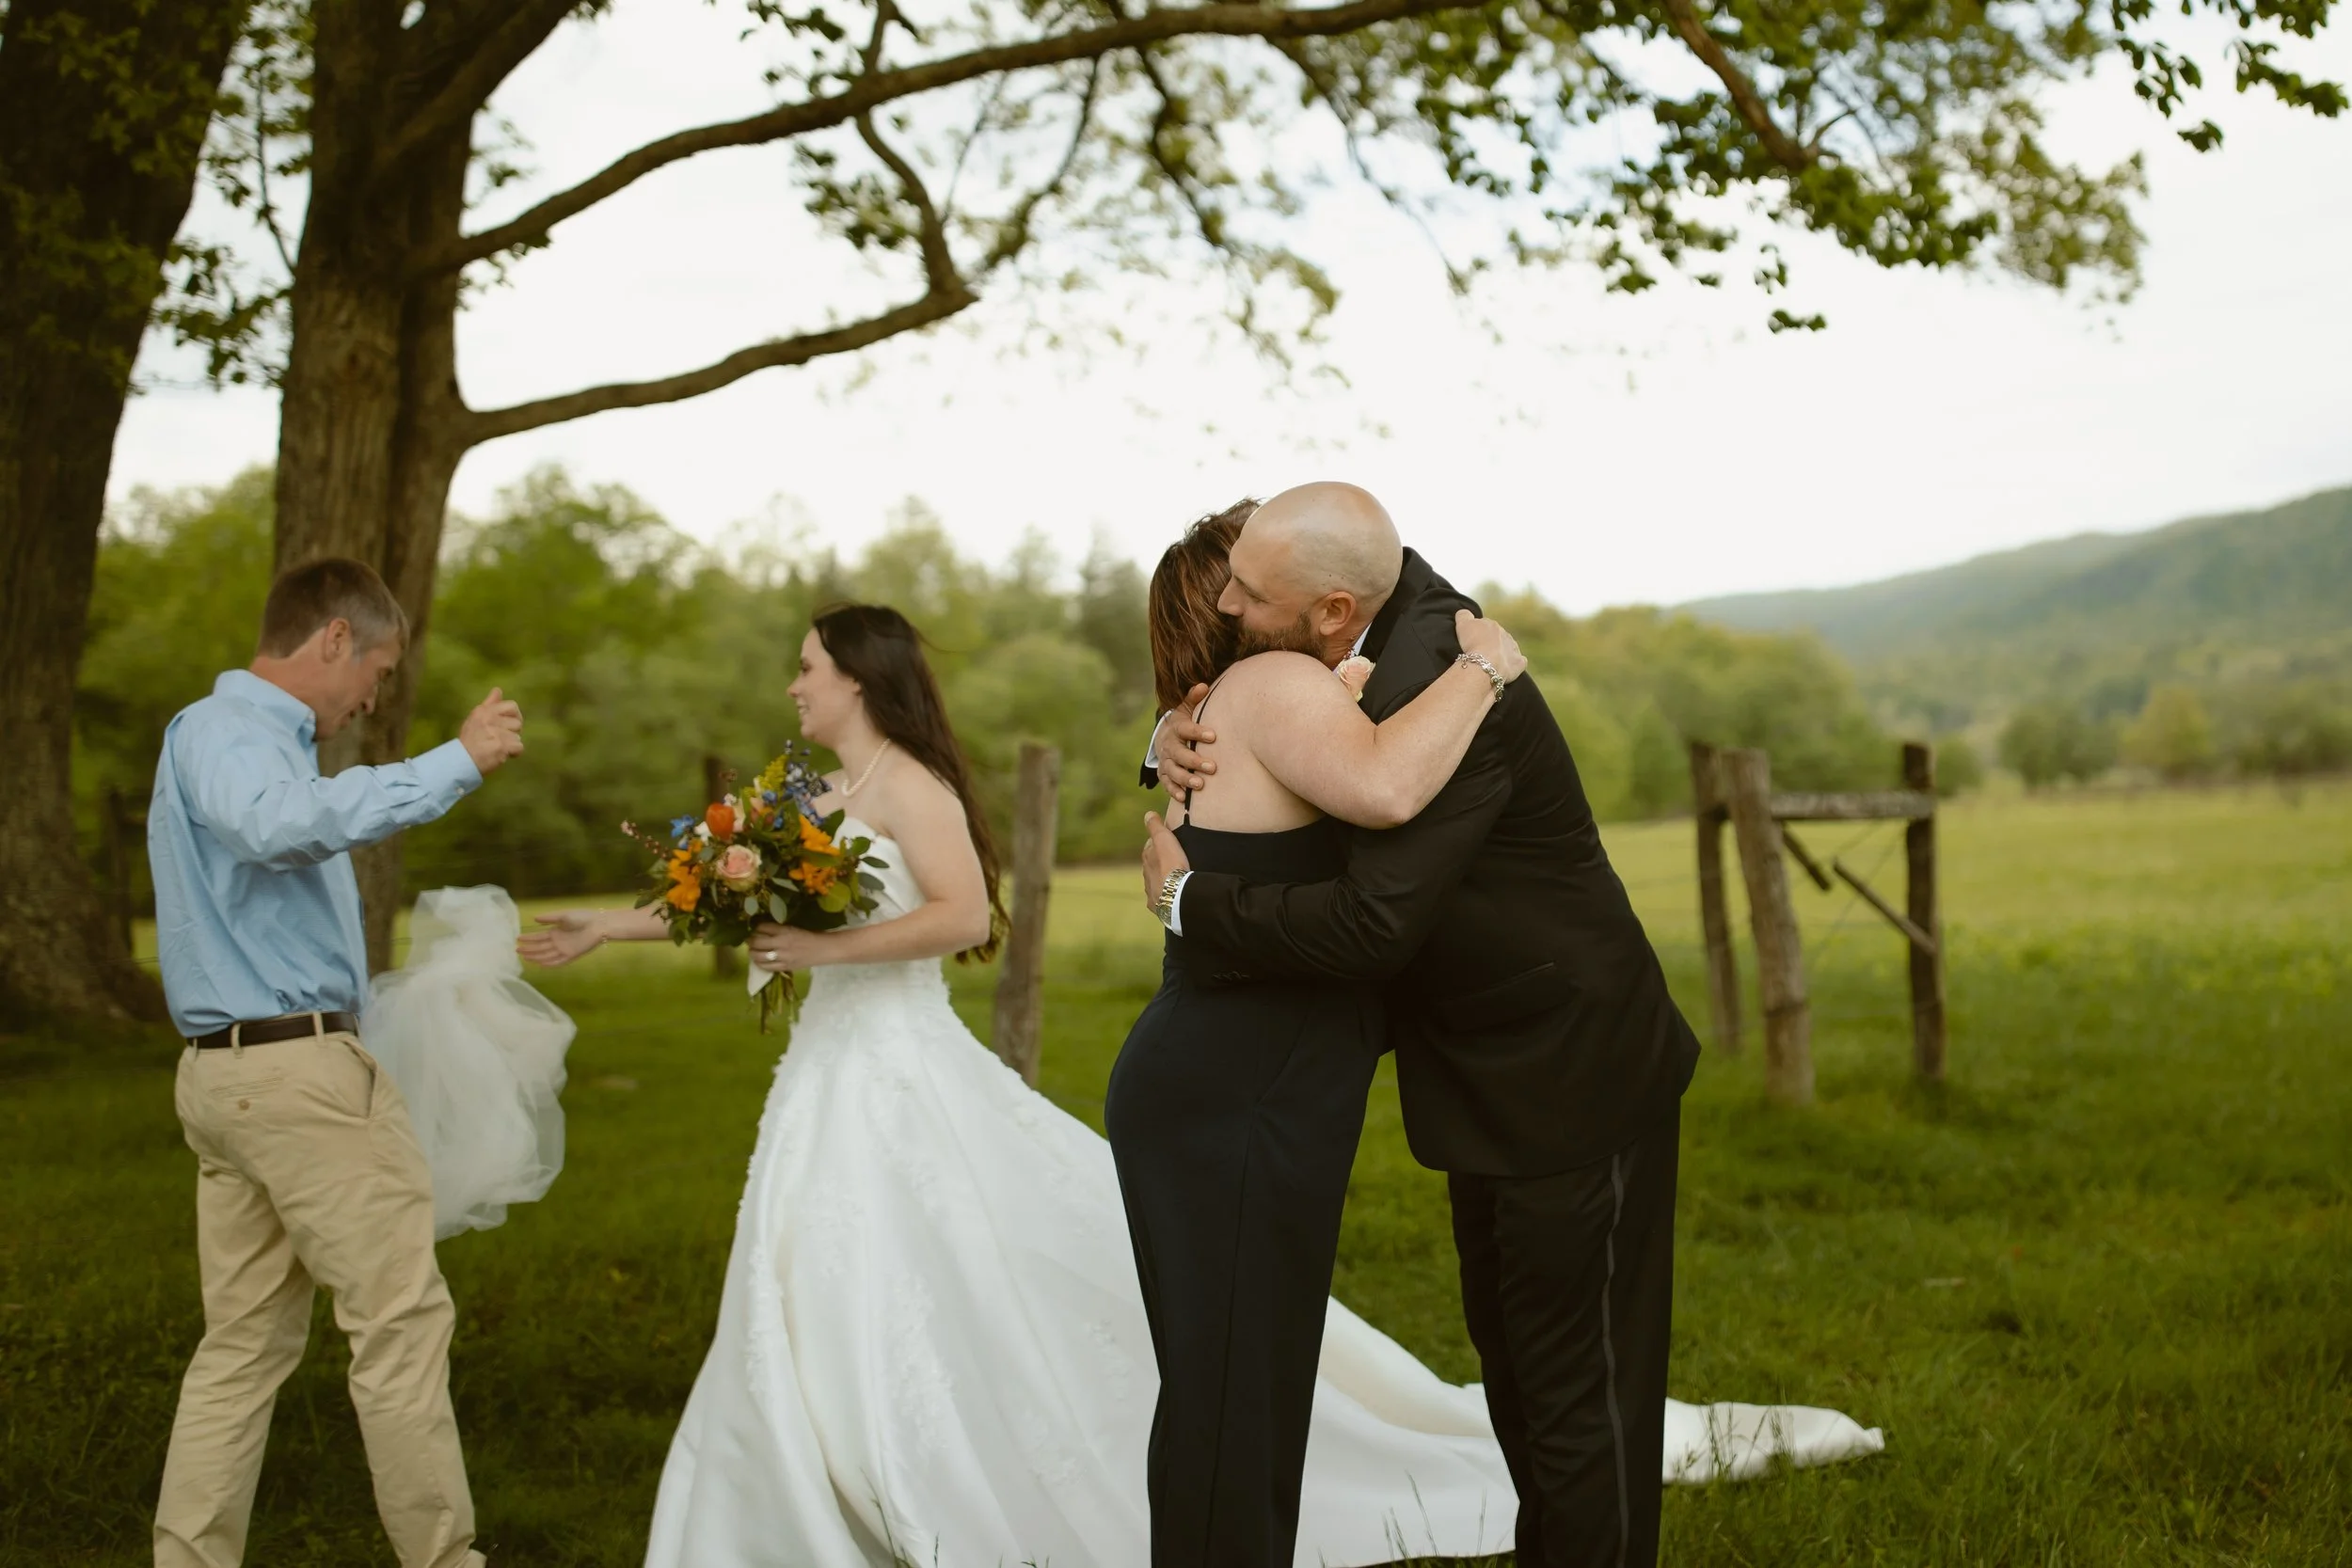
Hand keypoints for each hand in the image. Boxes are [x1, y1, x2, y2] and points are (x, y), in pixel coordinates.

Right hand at [460, 687, 525, 774]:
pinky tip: (501, 755)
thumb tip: (498, 690)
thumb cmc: (470, 741)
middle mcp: (489, 719)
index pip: (512, 706)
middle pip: (517, 723)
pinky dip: (513, 754)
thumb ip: (489, 704)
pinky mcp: (501, 745)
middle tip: (499, 740)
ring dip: (511, 744)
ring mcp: (495, 732)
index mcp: (484, 711)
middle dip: (512, 733)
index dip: (514, 717)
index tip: (508, 726)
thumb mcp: (476, 718)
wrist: (462, 761)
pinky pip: (519, 748)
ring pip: (518, 736)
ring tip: (496, 748)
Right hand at [518, 910, 603, 967]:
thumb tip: (534, 918)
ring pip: (546, 955)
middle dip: (529, 949)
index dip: (529, 938)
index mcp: (556, 931)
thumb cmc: (582, 917)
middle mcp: (558, 942)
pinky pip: (558, 962)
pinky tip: (540, 964)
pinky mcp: (571, 955)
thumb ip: (549, 918)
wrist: (598, 924)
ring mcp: (564, 949)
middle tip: (516, 950)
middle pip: (540, 947)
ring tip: (524, 957)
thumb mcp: (564, 916)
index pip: (539, 936)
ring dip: (535, 956)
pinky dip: (549, 964)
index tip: (518, 939)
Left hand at [749, 922, 828, 973]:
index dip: (757, 927)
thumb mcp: (795, 928)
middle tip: (749, 940)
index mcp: (785, 931)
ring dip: (752, 953)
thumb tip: (765, 930)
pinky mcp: (785, 967)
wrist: (824, 949)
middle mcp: (781, 943)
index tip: (755, 929)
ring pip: (759, 956)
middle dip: (750, 941)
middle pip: (758, 942)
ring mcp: (782, 957)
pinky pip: (767, 967)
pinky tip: (759, 961)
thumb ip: (780, 930)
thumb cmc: (812, 936)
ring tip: (752, 951)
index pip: (763, 927)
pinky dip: (760, 964)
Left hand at [1140, 811, 1191, 914]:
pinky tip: (1174, 896)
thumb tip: (1148, 814)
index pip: (1151, 847)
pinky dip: (1166, 896)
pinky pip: (1161, 899)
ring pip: (1156, 883)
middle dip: (1160, 863)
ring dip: (1163, 880)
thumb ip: (1156, 826)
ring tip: (1177, 880)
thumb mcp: (1164, 840)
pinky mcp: (1158, 906)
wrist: (1177, 895)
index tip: (1169, 842)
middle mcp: (1146, 875)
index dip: (1159, 843)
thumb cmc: (1172, 865)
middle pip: (1152, 866)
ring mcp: (1151, 892)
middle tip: (1175, 861)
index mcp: (1147, 858)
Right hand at [1154, 683, 1215, 797]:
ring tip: (1200, 784)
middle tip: (1212, 767)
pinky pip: (1167, 784)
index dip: (1197, 732)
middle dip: (1194, 761)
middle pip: (1179, 754)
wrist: (1164, 738)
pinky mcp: (1164, 775)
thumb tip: (1204, 686)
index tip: (1213, 736)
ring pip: (1173, 771)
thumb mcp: (1187, 709)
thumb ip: (1194, 699)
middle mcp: (1169, 746)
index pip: (1185, 729)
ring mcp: (1165, 762)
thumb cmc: (1183, 724)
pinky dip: (1174, 791)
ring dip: (1185, 778)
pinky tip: (1184, 798)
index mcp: (1176, 728)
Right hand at [1455, 610, 1526, 684]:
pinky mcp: (1519, 663)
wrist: (1485, 663)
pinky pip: (1520, 661)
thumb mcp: (1462, 624)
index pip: (1485, 625)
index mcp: (1492, 625)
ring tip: (1491, 661)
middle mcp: (1505, 634)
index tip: (1472, 640)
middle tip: (1480, 652)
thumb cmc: (1473, 643)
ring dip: (1502, 652)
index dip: (1478, 633)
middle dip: (1491, 642)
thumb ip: (1464, 615)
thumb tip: (1465, 613)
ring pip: (1509, 647)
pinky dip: (1515, 663)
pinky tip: (1508, 667)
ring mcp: (1514, 648)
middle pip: (1497, 636)